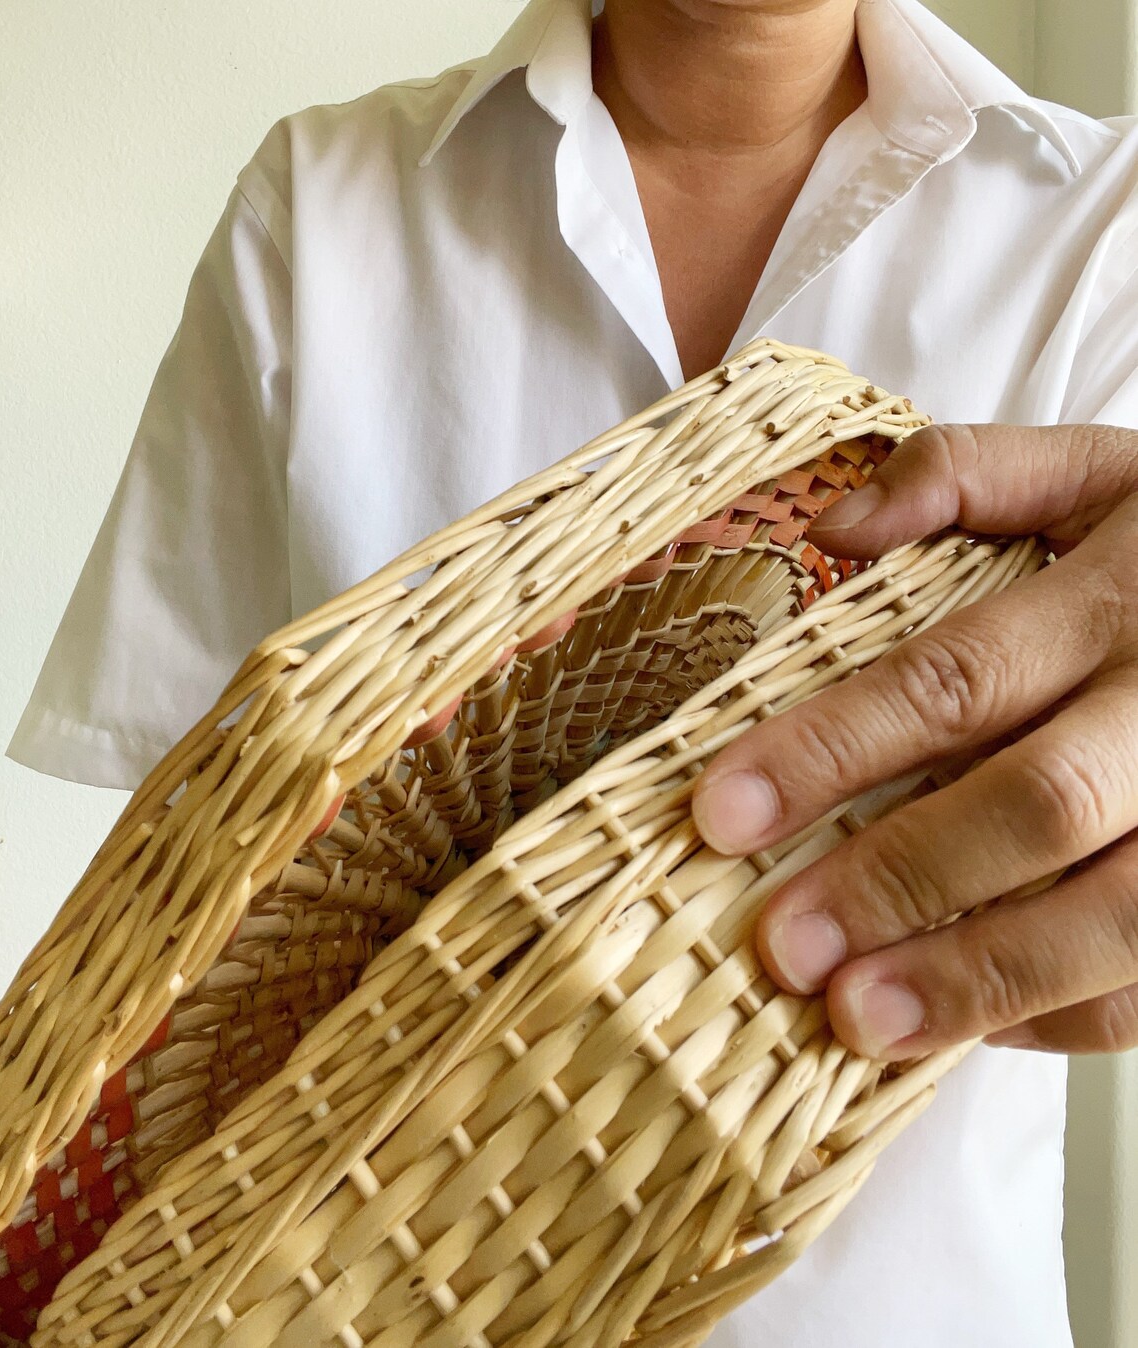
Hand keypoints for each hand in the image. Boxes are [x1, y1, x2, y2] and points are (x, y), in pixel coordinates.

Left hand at [692, 423, 1137, 1060]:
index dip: (832, 751)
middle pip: (1035, 806)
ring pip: (1117, 916)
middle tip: (784, 943)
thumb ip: (966, 474)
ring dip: (981, 978)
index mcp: (1121, 597)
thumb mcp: (1101, 471)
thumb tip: (831, 527)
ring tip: (860, 1020)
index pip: (953, 678)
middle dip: (900, 881)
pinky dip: (1065, 1014)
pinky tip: (969, 1025)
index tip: (723, 813)